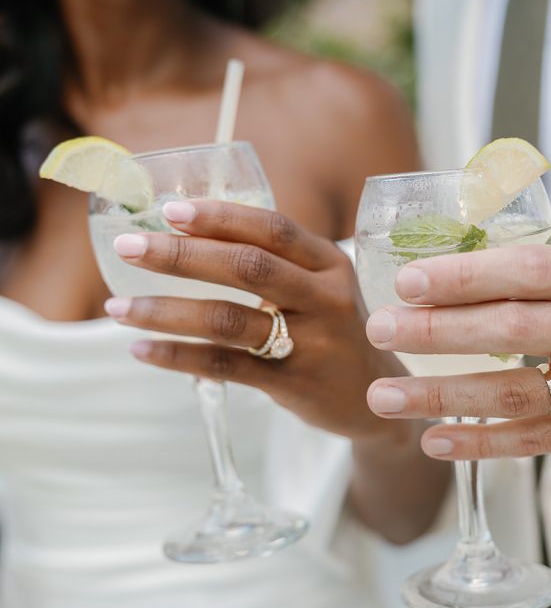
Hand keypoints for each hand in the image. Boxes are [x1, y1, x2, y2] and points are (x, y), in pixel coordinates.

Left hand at [107, 199, 403, 441]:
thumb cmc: (333, 332)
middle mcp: (324, 298)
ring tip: (119, 310)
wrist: (375, 396)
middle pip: (246, 267)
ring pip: (228, 320)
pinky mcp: (293, 383)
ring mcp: (311, 343)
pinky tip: (144, 350)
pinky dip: (179, 357)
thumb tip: (188, 235)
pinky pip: (225, 365)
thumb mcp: (321, 288)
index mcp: (329, 263)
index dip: (220, 217)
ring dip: (166, 312)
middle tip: (129, 248)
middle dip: (180, 255)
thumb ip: (276, 263)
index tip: (170, 211)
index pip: (272, 229)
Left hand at [364, 244, 550, 459]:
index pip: (527, 273)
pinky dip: (481, 444)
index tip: (407, 282)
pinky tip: (435, 441)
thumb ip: (535, 274)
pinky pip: (537, 441)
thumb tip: (440, 273)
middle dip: (437, 333)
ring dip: (442, 397)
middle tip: (381, 329)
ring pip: (517, 395)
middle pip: (513, 333)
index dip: (463, 278)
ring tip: (385, 396)